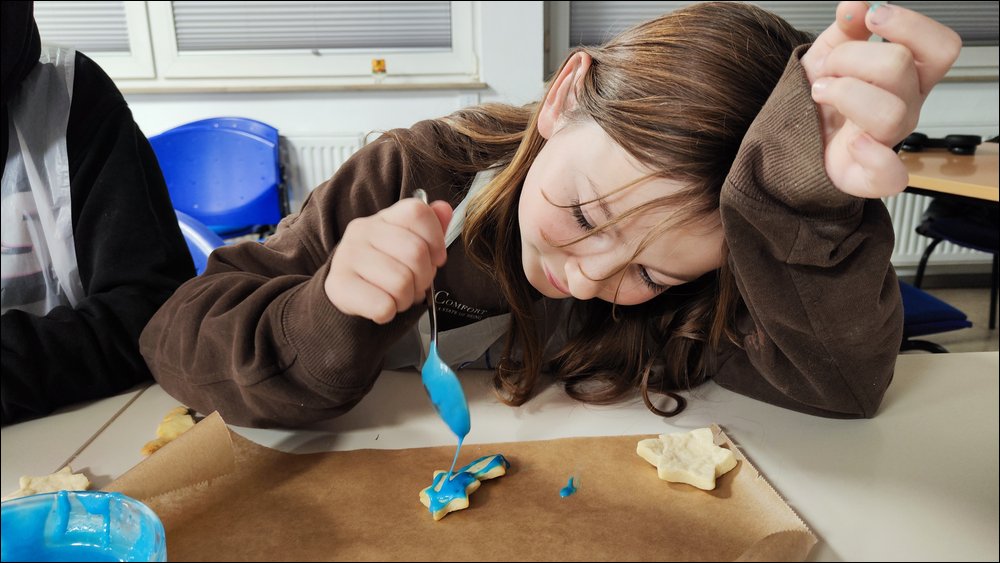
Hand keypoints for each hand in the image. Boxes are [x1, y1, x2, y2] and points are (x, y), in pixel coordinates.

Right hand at [326, 196, 451, 323]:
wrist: (346, 291)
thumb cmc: (383, 268)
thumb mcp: (407, 244)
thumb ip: (430, 227)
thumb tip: (445, 209)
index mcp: (384, 217)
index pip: (418, 213)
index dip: (437, 240)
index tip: (435, 259)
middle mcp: (362, 230)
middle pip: (416, 253)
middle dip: (424, 278)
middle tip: (415, 285)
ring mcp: (347, 256)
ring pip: (401, 283)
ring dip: (407, 298)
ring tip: (398, 296)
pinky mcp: (339, 285)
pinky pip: (384, 306)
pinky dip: (390, 312)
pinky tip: (383, 306)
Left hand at [801, 1, 960, 198]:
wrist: (789, 144)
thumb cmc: (818, 103)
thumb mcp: (827, 55)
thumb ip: (845, 29)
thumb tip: (855, 3)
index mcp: (906, 77)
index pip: (940, 47)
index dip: (910, 25)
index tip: (873, 16)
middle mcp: (905, 107)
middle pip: (901, 67)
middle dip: (852, 56)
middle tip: (829, 67)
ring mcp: (889, 142)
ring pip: (890, 111)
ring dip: (843, 93)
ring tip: (820, 93)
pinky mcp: (870, 176)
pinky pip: (892, 175)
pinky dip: (873, 156)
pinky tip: (851, 141)